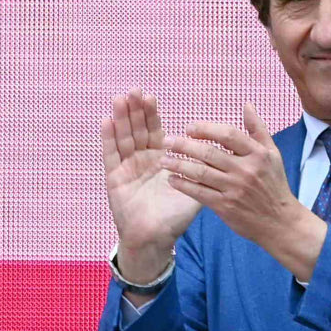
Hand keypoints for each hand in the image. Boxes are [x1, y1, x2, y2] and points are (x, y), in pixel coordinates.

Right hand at [102, 90, 198, 283]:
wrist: (155, 239)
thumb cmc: (174, 217)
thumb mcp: (194, 190)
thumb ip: (204, 171)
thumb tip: (223, 153)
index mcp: (159, 158)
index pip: (154, 130)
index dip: (150, 113)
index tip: (150, 95)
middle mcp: (141, 159)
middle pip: (136, 129)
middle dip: (134, 110)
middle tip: (134, 90)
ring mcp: (126, 167)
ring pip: (123, 137)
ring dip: (120, 118)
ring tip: (119, 99)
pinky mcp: (114, 177)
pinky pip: (111, 155)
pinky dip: (108, 138)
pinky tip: (107, 121)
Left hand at [162, 105, 327, 282]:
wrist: (280, 222)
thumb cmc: (274, 185)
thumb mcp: (273, 155)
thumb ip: (257, 129)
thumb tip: (247, 105)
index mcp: (257, 154)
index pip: (228, 134)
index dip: (206, 128)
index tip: (189, 128)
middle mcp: (246, 170)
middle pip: (209, 153)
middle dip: (184, 145)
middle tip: (167, 141)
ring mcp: (235, 189)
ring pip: (201, 172)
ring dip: (178, 164)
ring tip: (163, 160)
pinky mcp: (226, 206)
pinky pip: (199, 193)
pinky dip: (183, 185)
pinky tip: (172, 179)